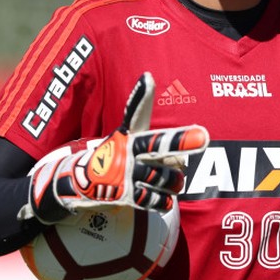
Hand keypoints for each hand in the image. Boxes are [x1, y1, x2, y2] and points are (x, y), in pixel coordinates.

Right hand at [19, 73, 208, 223]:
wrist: (75, 184)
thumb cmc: (111, 154)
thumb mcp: (125, 131)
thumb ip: (141, 111)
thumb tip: (148, 77)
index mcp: (128, 134)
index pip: (136, 111)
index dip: (141, 95)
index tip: (147, 78)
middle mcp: (127, 151)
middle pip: (159, 145)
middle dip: (181, 141)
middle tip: (204, 136)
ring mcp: (125, 174)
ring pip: (166, 177)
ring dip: (175, 182)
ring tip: (173, 182)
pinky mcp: (124, 196)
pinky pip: (154, 199)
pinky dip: (163, 201)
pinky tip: (164, 200)